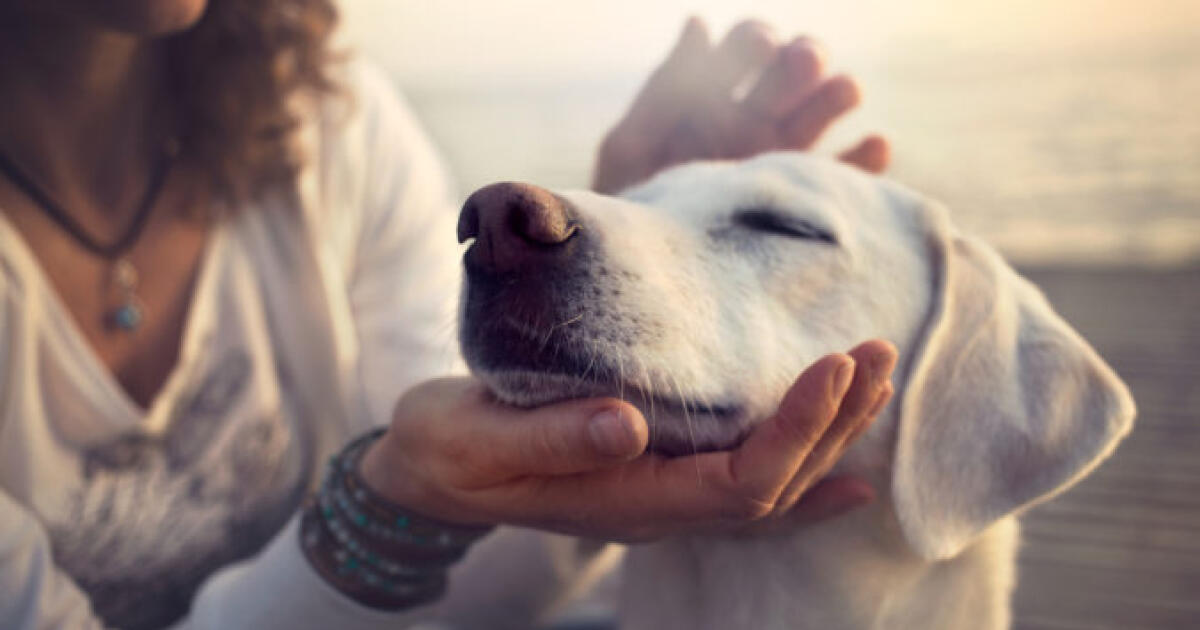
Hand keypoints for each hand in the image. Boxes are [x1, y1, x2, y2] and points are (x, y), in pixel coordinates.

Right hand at [359, 340, 896, 541]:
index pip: (739, 482)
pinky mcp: (657, 473)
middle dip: (833, 422)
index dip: (796, 430)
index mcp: (626, 500)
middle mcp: (658, 508)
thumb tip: (628, 425)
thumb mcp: (479, 440)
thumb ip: (551, 438)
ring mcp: (662, 496)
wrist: (428, 472)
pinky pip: (746, 486)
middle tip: (876, 352)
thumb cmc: (448, 450)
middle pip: (774, 485)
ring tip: (875, 379)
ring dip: (829, 435)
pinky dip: (804, 476)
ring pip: (770, 484)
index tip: (834, 365)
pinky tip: (849, 473)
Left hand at [593, 18, 889, 194]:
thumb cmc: (628, 213)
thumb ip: (664, 91)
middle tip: (803, 62)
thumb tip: (699, 23)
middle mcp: (755, 123)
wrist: (647, 283)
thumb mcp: (632, 150)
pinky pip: (848, 178)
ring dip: (838, 94)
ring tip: (844, 91)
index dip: (756, 41)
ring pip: (824, 113)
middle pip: (794, 72)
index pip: (747, 49)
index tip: (760, 47)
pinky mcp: (806, 205)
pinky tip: (874, 146)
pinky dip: (866, 160)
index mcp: (712, 99)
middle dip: (803, 58)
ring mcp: (784, 162)